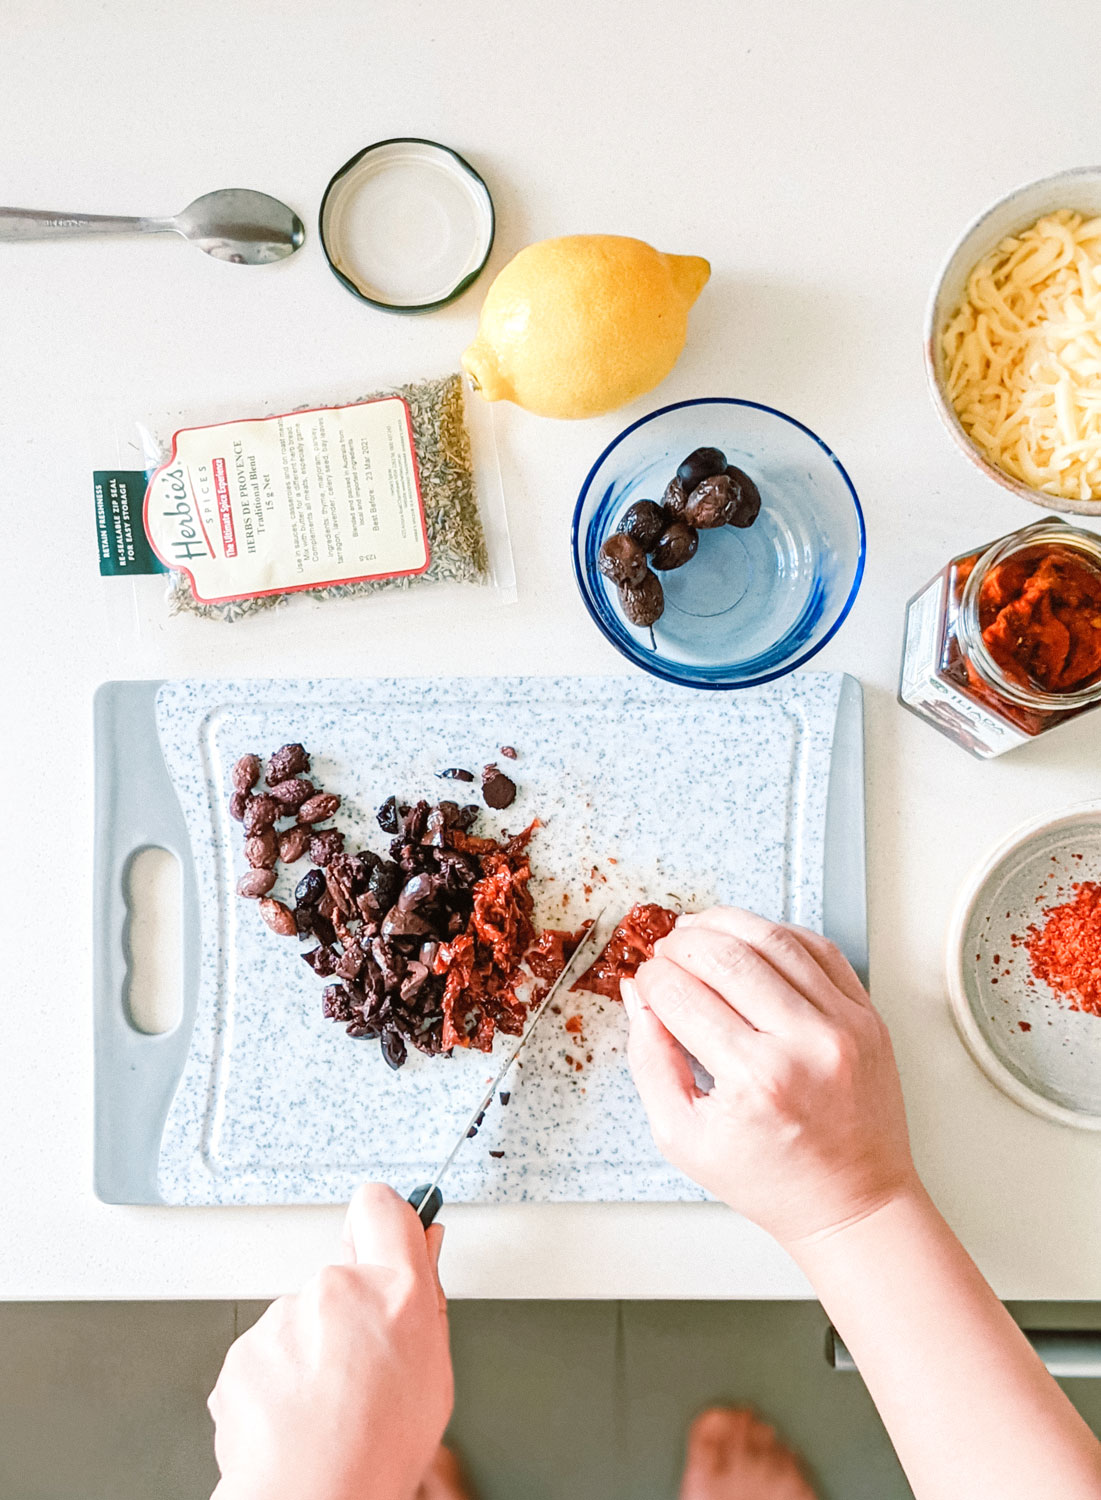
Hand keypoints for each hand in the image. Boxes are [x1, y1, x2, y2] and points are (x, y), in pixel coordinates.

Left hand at [208, 1183, 451, 1499]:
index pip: (382, 1206)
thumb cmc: (376, 1452)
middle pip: (342, 1275)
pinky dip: (278, 1377)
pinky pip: (267, 1351)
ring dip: (311, 1348)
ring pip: (301, 1317)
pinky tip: (297, 1414)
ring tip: (328, 1404)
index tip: (388, 1235)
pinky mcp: (243, 1349)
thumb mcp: (434, 1371)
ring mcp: (283, 1317)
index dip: (384, 1220)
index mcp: (395, 1291)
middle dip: (349, 1309)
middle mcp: (336, 1290)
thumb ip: (426, 1297)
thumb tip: (425, 1245)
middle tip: (361, 1366)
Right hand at [624, 908, 916, 1248]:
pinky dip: (777, 933)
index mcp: (754, 1079)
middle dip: (681, 944)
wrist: (852, 1203)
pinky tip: (750, 939)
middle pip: (725, 956)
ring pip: (773, 938)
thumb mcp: (683, 1138)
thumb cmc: (771, 1180)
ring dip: (725, 924)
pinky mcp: (866, 1015)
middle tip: (664, 952)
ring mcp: (843, 1024)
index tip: (644, 982)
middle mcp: (804, 1043)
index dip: (651, 980)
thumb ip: (649, 1062)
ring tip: (698, 930)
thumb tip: (637, 997)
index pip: (681, 996)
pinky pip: (819, 948)